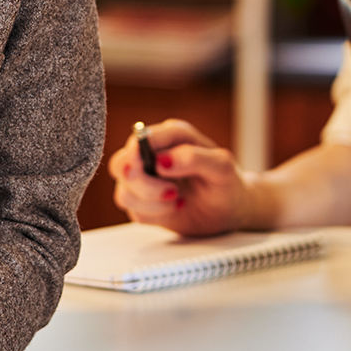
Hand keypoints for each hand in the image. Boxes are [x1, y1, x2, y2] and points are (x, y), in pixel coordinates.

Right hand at [107, 118, 264, 235]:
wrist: (229, 210)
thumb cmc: (227, 183)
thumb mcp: (221, 167)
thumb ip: (194, 158)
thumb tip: (162, 160)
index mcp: (172, 136)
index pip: (141, 137)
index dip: (139, 151)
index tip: (157, 167)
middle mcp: (153, 154)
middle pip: (120, 164)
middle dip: (141, 182)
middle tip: (171, 191)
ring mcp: (145, 179)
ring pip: (124, 191)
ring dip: (151, 201)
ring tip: (178, 200)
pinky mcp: (143, 203)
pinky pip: (133, 211)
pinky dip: (154, 214)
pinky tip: (174, 208)